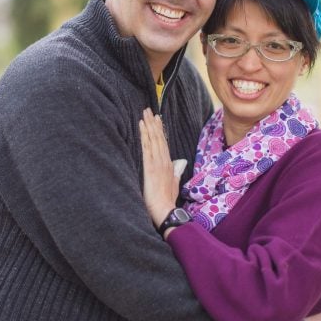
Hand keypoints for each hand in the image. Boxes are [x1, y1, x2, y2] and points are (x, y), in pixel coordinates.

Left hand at [139, 108, 179, 226]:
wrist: (164, 210)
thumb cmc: (166, 200)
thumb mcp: (174, 183)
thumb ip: (176, 171)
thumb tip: (180, 162)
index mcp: (169, 164)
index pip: (163, 143)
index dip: (160, 130)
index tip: (157, 119)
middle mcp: (164, 160)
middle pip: (158, 137)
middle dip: (153, 123)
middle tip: (149, 110)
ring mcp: (157, 162)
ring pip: (153, 139)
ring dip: (149, 125)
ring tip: (144, 113)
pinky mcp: (150, 166)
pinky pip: (147, 147)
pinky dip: (144, 135)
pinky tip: (141, 125)